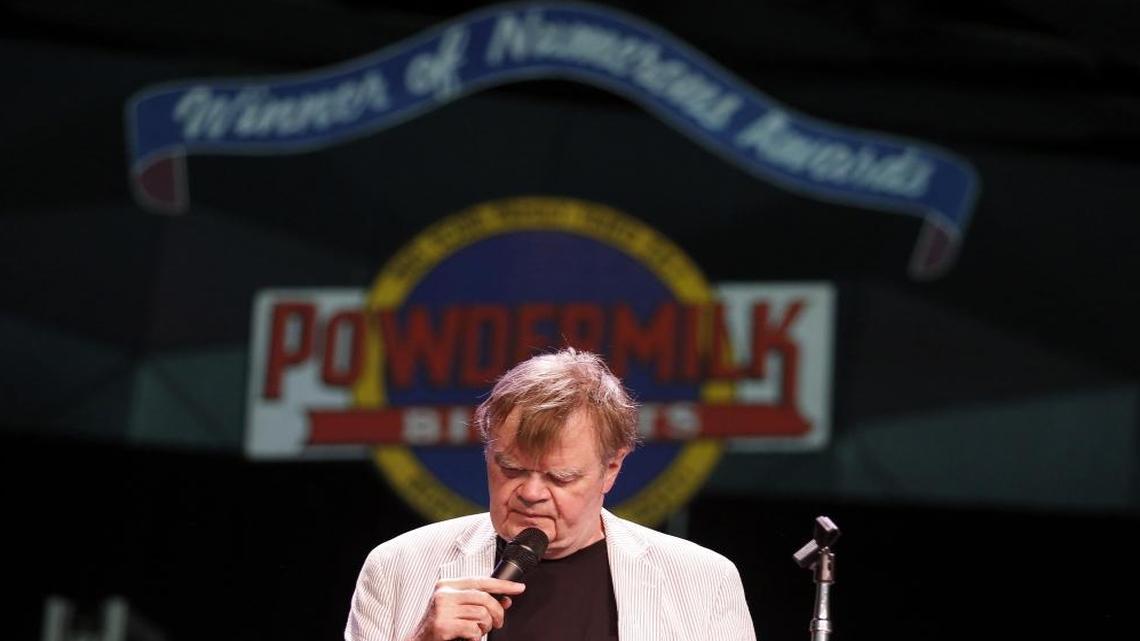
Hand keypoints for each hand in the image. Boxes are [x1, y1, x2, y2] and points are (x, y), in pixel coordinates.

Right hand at [408, 577, 525, 640]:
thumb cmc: (438, 625)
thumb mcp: (457, 610)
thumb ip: (479, 602)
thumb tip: (505, 600)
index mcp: (447, 585)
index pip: (481, 580)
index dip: (503, 585)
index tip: (518, 588)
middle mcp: (444, 594)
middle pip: (484, 598)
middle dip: (497, 612)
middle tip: (498, 623)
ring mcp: (442, 609)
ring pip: (481, 614)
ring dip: (485, 626)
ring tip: (479, 631)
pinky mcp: (443, 625)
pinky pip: (473, 629)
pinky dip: (476, 636)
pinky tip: (469, 637)